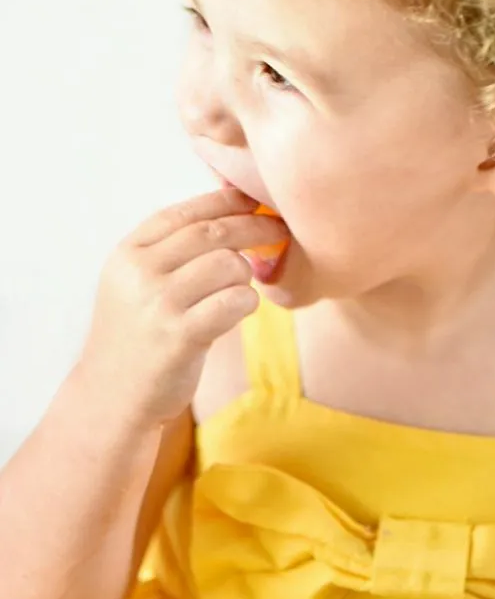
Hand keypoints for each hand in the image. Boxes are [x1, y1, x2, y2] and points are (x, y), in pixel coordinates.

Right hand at [77, 187, 289, 428]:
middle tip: (278, 230)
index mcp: (128, 254)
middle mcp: (140, 273)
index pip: (183, 213)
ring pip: (228, 264)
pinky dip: (248, 302)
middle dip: (253, 227)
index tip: (252, 199)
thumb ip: (170, 250)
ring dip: (246, 274)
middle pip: (212, 233)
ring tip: (239, 290)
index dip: (223, 201)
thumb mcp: (135, 284)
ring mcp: (158, 304)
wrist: (112, 399)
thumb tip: (231, 212)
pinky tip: (241, 310)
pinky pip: (235, 301)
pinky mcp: (180, 336)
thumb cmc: (137, 337)